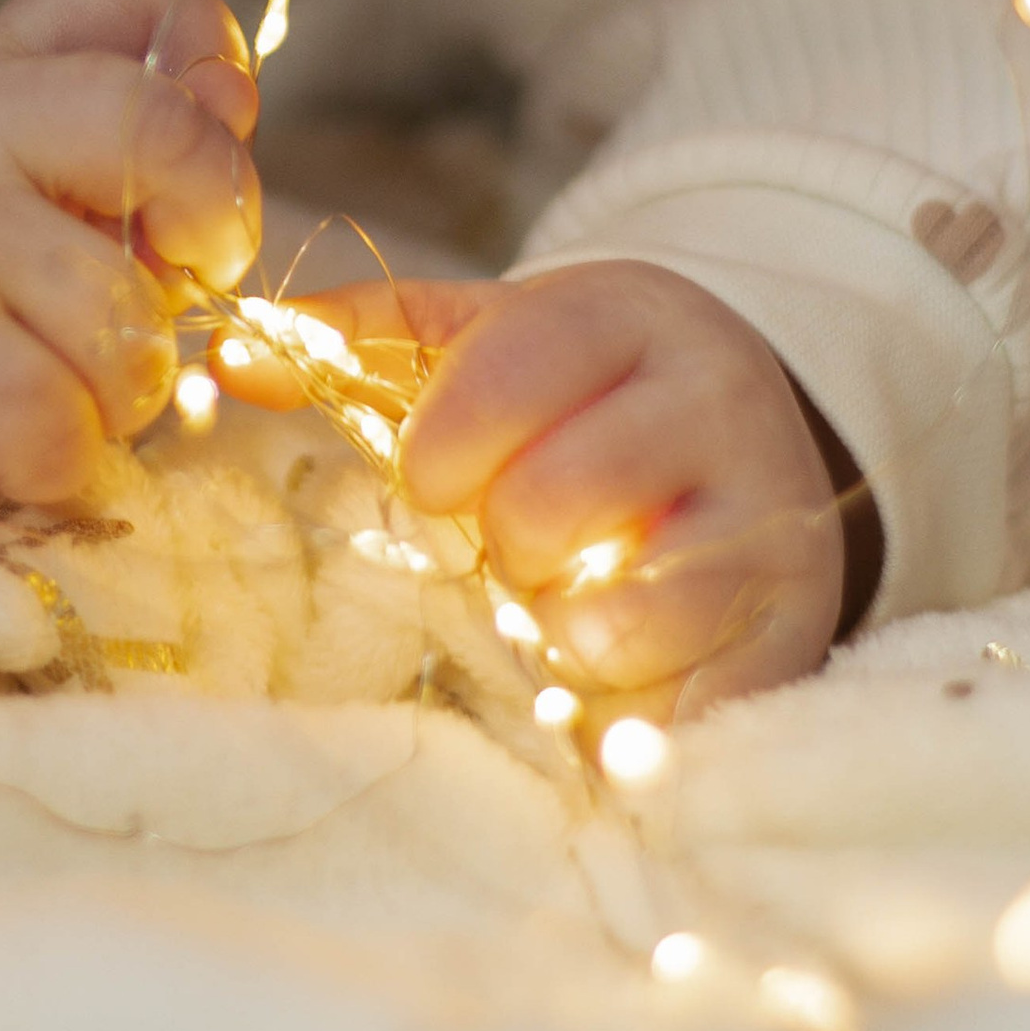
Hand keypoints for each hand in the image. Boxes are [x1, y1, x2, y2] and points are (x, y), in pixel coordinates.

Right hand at [0, 0, 257, 576]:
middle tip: (163, 300)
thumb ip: (101, 102)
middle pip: (162, 137)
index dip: (213, 81)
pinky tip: (11, 454)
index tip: (198, 190)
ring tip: (54, 396)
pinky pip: (51, 414)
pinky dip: (57, 458)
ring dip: (120, 390)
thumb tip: (233, 93)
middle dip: (208, 235)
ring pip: (124, 315)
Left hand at [288, 259, 852, 714]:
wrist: (764, 434)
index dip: (445, 441)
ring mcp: (769, 520)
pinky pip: (690, 704)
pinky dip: (626, 713)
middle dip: (502, 542)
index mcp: (630, 317)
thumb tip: (232, 364)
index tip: (430, 477)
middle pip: (553, 502)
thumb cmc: (590, 394)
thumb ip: (364, 340)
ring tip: (563, 603)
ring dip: (559, 632)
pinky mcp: (797, 629)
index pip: (517, 366)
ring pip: (622, 613)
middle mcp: (715, 405)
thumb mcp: (493, 337)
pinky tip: (606, 684)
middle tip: (511, 546)